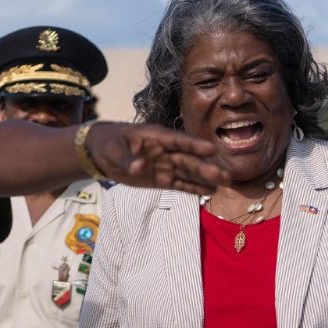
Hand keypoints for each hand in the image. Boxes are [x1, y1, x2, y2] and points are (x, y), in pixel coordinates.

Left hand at [86, 122, 229, 193]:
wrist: (102, 153)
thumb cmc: (109, 144)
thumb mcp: (113, 149)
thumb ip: (127, 158)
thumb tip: (139, 167)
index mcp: (156, 136)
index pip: (177, 140)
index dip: (194, 145)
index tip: (212, 149)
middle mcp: (165, 150)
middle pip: (188, 159)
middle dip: (206, 166)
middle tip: (225, 174)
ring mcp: (165, 165)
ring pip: (188, 171)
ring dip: (205, 177)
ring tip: (225, 183)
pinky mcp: (162, 179)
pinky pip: (180, 183)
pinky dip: (194, 187)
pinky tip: (210, 190)